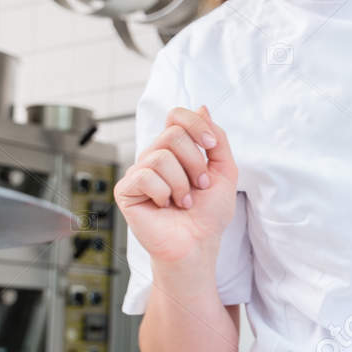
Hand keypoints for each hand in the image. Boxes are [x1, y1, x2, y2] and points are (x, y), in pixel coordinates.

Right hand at [113, 105, 237, 265]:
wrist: (198, 244)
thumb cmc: (209, 213)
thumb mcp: (224, 171)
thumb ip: (217, 140)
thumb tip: (202, 107)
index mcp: (176, 150)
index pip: (176, 116)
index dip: (195, 124)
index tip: (211, 146)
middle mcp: (154, 157)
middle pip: (172, 134)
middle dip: (195, 162)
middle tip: (200, 186)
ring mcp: (138, 173)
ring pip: (160, 156)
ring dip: (182, 183)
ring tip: (184, 201)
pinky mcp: (126, 190)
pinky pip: (145, 176)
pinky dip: (163, 193)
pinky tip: (165, 205)